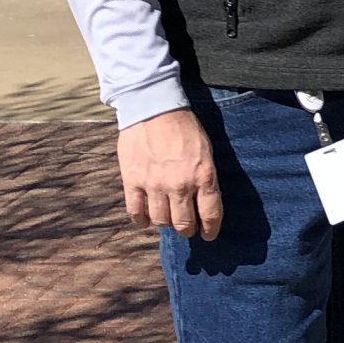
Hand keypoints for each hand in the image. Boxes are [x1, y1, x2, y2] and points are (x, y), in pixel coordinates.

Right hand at [118, 107, 223, 239]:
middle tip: (186, 228)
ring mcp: (154, 185)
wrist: (153, 107)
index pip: (210, 214)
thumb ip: (205, 177)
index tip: (208, 235)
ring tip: (167, 219)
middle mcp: (180, 185)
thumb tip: (204, 200)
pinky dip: (141, 221)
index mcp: (203, 176)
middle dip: (187, 230)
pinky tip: (146, 220)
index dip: (210, 229)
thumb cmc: (184, 127)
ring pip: (160, 221)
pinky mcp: (132, 181)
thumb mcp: (205, 151)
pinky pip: (136, 212)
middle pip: (183, 224)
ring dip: (165, 223)